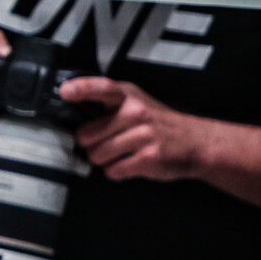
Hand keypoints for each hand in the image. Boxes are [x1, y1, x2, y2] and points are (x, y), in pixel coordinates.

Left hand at [58, 75, 209, 181]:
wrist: (196, 143)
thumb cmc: (157, 123)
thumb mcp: (135, 102)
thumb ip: (107, 105)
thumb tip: (73, 112)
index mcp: (128, 97)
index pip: (102, 88)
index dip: (81, 89)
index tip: (65, 91)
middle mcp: (135, 113)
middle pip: (87, 135)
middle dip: (91, 144)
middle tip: (107, 142)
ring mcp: (143, 135)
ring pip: (97, 155)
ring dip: (104, 159)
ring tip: (121, 153)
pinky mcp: (148, 158)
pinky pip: (113, 171)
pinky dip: (117, 171)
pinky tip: (130, 163)